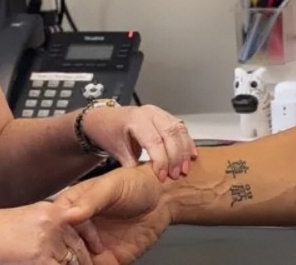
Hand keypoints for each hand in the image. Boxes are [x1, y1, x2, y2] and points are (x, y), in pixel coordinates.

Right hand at [0, 201, 101, 264]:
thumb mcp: (26, 218)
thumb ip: (46, 225)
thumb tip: (60, 236)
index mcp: (50, 210)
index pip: (82, 222)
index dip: (91, 238)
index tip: (97, 248)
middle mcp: (53, 222)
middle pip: (78, 246)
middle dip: (85, 261)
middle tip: (93, 264)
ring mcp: (47, 240)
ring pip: (72, 261)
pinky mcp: (40, 258)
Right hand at [55, 165, 171, 264]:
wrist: (163, 198)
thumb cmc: (136, 182)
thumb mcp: (112, 186)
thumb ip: (91, 200)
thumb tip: (69, 214)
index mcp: (75, 205)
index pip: (54, 224)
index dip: (54, 235)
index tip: (59, 243)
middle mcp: (80, 227)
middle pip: (61, 248)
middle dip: (64, 257)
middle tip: (73, 258)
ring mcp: (93, 245)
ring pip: (75, 262)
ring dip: (76, 264)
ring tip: (88, 260)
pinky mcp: (109, 259)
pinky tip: (98, 264)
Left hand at [82, 103, 196, 179]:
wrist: (104, 118)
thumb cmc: (109, 133)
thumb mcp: (117, 151)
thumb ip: (133, 166)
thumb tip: (147, 182)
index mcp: (136, 120)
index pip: (154, 141)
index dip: (161, 161)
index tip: (162, 177)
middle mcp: (150, 113)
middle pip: (170, 134)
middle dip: (175, 157)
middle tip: (176, 175)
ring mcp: (159, 113)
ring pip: (178, 130)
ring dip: (184, 150)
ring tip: (184, 169)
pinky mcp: (165, 116)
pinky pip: (180, 128)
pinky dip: (187, 142)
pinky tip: (191, 155)